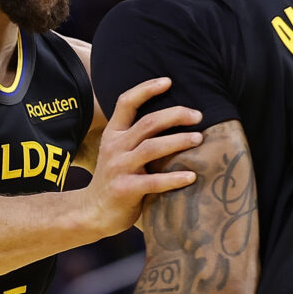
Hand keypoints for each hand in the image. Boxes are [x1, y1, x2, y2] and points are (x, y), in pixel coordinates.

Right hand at [86, 78, 201, 236]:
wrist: (93, 212)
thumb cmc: (115, 179)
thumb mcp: (118, 152)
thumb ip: (136, 137)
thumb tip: (173, 119)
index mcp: (113, 134)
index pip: (126, 102)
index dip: (146, 88)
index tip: (169, 81)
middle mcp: (115, 147)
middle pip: (148, 123)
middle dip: (175, 115)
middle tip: (198, 116)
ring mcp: (119, 168)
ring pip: (152, 147)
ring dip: (178, 141)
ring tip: (199, 139)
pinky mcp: (125, 190)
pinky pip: (154, 181)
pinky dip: (174, 178)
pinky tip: (191, 176)